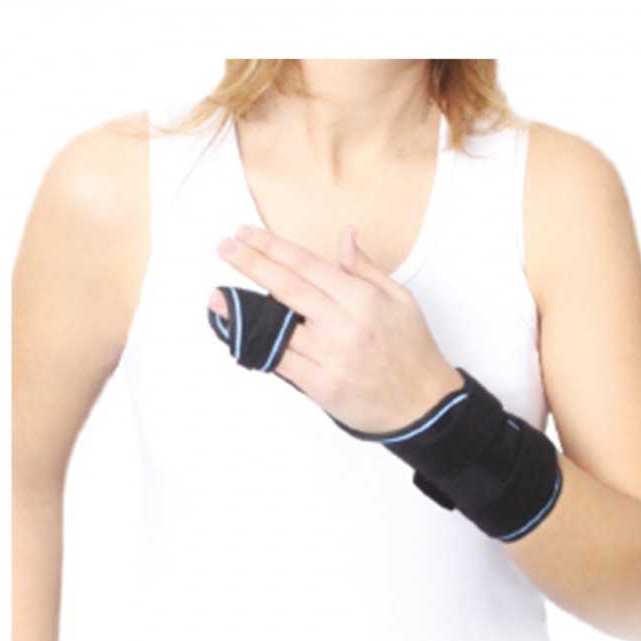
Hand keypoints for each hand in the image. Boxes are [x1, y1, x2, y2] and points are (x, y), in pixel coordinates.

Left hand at [209, 224, 463, 432]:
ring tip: (219, 296)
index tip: (247, 235)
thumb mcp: (400, 300)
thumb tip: (345, 238)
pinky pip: (281, 361)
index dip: (273, 248)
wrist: (422, 405)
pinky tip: (239, 334)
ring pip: (278, 326)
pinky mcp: (321, 386)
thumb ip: (366, 270)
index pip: (308, 266)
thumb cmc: (412, 352)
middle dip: (251, 264)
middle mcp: (344, 325)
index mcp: (363, 299)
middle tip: (225, 248)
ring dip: (244, 309)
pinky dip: (258, 346)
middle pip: (287, 288)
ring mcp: (330, 357)